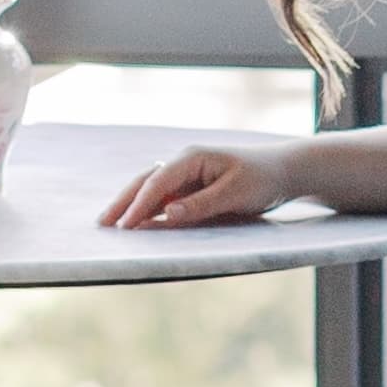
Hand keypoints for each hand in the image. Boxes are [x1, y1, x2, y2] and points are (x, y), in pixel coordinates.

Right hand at [101, 145, 292, 229]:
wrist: (284, 171)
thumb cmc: (263, 178)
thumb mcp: (235, 193)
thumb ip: (202, 204)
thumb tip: (168, 214)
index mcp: (192, 158)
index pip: (157, 183)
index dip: (138, 205)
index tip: (125, 227)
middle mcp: (184, 164)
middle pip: (145, 183)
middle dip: (123, 203)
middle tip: (102, 224)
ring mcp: (187, 176)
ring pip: (151, 190)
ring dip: (131, 206)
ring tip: (110, 224)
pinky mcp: (192, 188)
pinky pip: (164, 199)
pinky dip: (148, 210)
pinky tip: (137, 224)